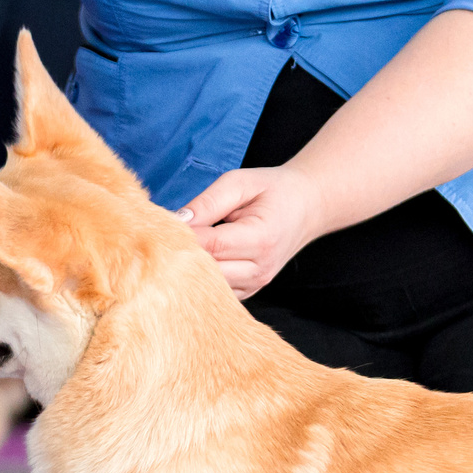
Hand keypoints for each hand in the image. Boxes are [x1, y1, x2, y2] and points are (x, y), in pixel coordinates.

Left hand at [177, 165, 334, 297]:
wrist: (307, 205)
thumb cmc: (273, 190)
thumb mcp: (240, 183)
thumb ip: (208, 202)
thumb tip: (177, 221)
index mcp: (261, 239)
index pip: (211, 245)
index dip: (183, 235)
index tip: (164, 223)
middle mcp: (260, 268)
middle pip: (207, 270)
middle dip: (182, 254)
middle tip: (165, 235)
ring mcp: (257, 283)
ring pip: (209, 285)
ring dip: (190, 268)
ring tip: (180, 246)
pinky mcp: (251, 290)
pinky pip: (217, 290)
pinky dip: (202, 277)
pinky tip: (195, 259)